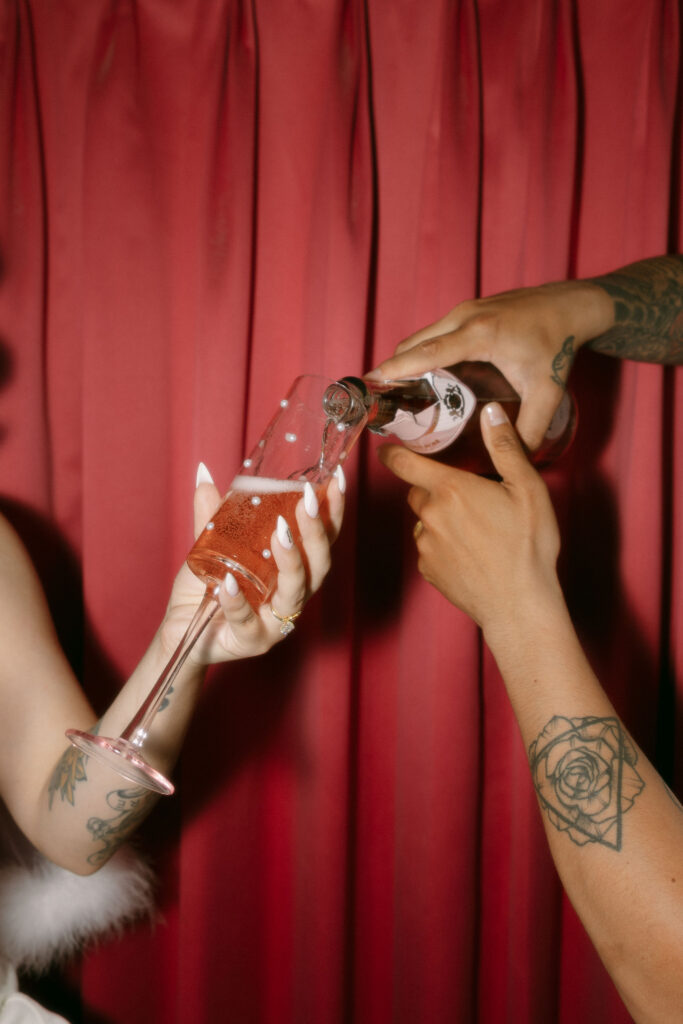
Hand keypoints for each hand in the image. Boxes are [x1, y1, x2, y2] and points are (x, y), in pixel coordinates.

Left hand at [161, 464, 344, 661]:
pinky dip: (238, 601)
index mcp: (291, 571)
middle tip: (307, 502)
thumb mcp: (210, 547)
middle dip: (317, 532)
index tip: (336, 479)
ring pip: (295, 593)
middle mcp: (292, 596)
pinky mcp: (250, 641)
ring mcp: (275, 622)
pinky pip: (246, 620)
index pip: (322, 540)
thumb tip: (204, 473)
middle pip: (318, 565)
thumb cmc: (205, 590)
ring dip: (292, 562)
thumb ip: (212, 515)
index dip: (333, 511)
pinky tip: (229, 583)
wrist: (181, 631)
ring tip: (281, 534)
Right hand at [367, 280, 612, 449]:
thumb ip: (528, 430)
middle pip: (413, 344)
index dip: (396, 369)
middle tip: (379, 400)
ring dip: (404, 360)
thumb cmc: (559, 345)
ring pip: (421, 336)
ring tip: (395, 391)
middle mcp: (465, 316)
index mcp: (480, 334)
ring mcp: (465, 309)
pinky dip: (420, 351)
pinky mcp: (468, 309)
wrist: (573, 305)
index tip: (371, 383)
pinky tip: (422, 374)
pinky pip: (433, 331)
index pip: (426, 352)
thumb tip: (514, 461)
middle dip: (391, 369)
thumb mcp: (547, 392)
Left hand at [377, 404, 561, 637]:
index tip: (386, 449)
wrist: (519, 605)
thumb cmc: (527, 546)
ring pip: (425, 522)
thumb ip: (505, 446)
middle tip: (467, 498)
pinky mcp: (428, 571)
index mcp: (450, 489)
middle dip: (434, 490)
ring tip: (475, 531)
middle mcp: (430, 515)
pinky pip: (429, 549)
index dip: (392, 453)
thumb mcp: (527, 488)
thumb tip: (491, 411)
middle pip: (417, 493)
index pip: (404, 463)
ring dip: (440, 520)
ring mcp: (426, 546)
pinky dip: (443, 547)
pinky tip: (471, 554)